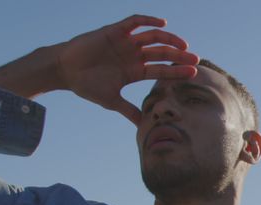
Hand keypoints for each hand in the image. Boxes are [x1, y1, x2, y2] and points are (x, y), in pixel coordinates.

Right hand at [54, 14, 199, 123]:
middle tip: (196, 60)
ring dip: (169, 39)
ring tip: (183, 45)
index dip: (177, 71)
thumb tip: (143, 127)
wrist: (65, 71)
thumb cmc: (87, 85)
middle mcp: (133, 55)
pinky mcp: (115, 31)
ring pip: (152, 37)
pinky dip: (148, 20)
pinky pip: (134, 22)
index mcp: (135, 71)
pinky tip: (162, 23)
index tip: (194, 73)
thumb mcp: (111, 101)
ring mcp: (125, 42)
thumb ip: (129, 111)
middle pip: (161, 53)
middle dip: (179, 56)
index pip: (161, 69)